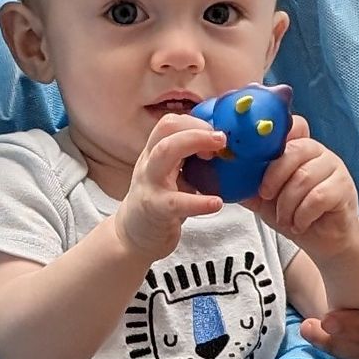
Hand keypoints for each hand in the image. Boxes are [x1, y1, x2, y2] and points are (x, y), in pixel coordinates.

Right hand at [114, 114, 224, 262]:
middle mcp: (150, 162)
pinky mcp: (156, 209)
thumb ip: (189, 160)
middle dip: (197, 127)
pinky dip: (199, 201)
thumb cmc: (159, 203)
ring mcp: (150, 184)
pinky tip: (216, 202)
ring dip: (194, 144)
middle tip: (222, 138)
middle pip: (167, 128)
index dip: (196, 122)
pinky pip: (177, 201)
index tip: (217, 134)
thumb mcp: (171, 175)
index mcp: (155, 153)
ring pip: (165, 152)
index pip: (171, 123)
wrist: (133, 237)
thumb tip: (225, 149)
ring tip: (217, 154)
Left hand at [246, 131, 358, 260]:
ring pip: (304, 177)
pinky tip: (299, 224)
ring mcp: (335, 169)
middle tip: (266, 196)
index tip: (258, 155)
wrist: (323, 242)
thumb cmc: (296, 215)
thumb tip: (221, 178)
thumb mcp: (265, 200)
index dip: (278, 134)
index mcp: (300, 148)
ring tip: (285, 218)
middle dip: (274, 176)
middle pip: (295, 150)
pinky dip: (302, 215)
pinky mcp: (344, 189)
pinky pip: (318, 196)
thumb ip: (247, 186)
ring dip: (287, 204)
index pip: (295, 125)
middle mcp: (320, 153)